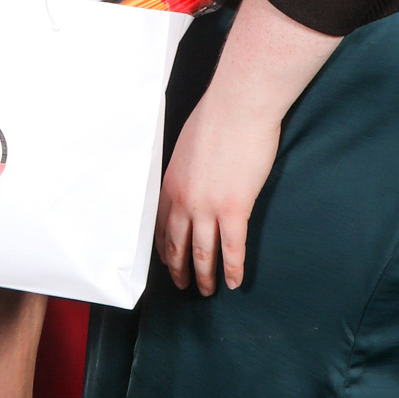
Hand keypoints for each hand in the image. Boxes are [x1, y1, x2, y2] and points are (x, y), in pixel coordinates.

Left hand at [155, 81, 279, 295]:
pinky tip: (235, 283)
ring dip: (204, 276)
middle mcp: (184, 199)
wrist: (239, 105)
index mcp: (170, 182)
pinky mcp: (235, 208)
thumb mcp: (187, 144)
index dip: (164, 248)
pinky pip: (232, 249)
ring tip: (207, 292)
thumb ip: (186, 168)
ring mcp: (208, 206)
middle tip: (184, 286)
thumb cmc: (216, 116)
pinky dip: (233, 269)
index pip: (160, 225)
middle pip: (177, 245)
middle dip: (180, 269)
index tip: (168, 261)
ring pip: (203, 253)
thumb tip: (191, 177)